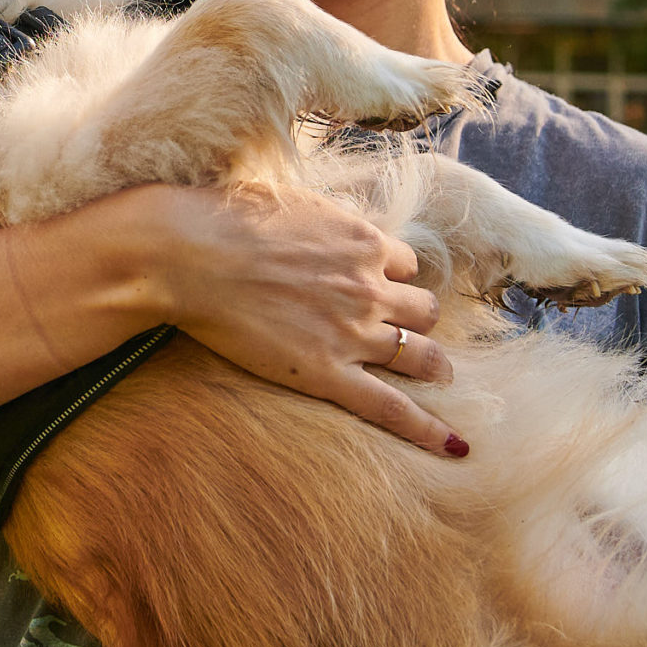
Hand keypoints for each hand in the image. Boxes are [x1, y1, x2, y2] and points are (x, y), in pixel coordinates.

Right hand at [135, 186, 464, 455]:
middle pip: (424, 309)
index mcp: (362, 241)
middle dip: (418, 320)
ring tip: (440, 377)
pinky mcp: (328, 373)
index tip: (381, 285)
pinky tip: (453, 445)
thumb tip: (316, 223)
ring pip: (421, 354)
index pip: (403, 262)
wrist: (193, 255)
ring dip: (432, 365)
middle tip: (409, 332)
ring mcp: (353, 332)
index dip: (394, 276)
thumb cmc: (227, 220)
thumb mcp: (290, 201)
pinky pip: (392, 407)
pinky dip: (426, 428)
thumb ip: (319, 220)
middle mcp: (368, 286)